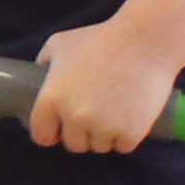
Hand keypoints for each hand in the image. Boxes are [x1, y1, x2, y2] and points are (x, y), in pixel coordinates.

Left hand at [30, 21, 184, 155]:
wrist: (145, 40)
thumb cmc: (100, 38)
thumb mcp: (60, 43)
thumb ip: (45, 62)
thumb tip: (40, 75)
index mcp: (52, 100)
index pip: (42, 136)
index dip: (51, 131)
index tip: (61, 126)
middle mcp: (74, 118)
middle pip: (74, 144)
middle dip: (82, 132)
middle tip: (95, 112)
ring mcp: (103, 128)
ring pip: (99, 147)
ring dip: (104, 134)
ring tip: (114, 110)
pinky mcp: (130, 134)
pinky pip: (122, 146)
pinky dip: (126, 136)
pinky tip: (130, 115)